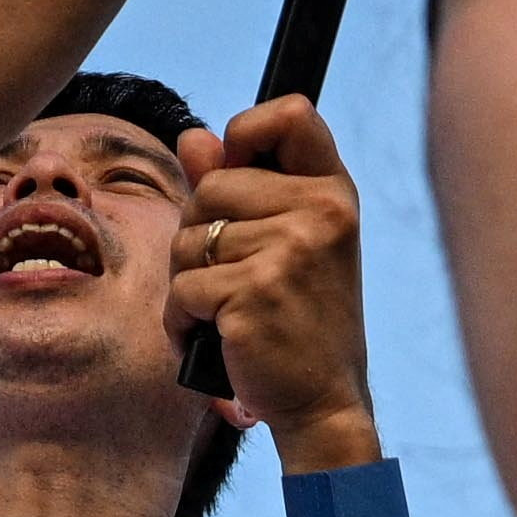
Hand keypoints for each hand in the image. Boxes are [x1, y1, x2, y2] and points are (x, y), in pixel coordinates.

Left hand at [174, 96, 387, 461]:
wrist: (323, 403)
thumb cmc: (301, 321)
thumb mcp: (286, 245)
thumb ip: (240, 187)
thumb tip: (193, 137)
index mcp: (333, 193)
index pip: (292, 113)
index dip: (248, 131)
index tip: (238, 170)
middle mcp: (320, 213)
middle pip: (211, 185)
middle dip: (198, 232)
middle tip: (232, 277)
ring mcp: (288, 252)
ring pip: (188, 238)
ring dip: (187, 282)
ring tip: (226, 312)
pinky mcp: (252, 293)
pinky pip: (182, 287)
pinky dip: (182, 319)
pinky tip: (216, 339)